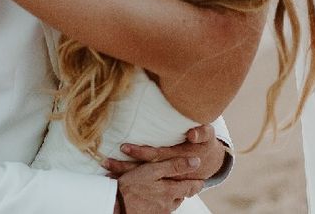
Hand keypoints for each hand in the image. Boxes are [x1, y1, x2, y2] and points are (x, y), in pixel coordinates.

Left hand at [104, 125, 225, 181]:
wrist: (209, 161)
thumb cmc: (206, 144)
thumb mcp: (208, 136)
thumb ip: (202, 132)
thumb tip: (192, 134)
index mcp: (177, 157)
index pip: (156, 155)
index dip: (140, 152)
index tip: (123, 147)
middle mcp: (169, 170)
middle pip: (143, 169)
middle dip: (124, 167)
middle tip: (106, 161)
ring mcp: (164, 177)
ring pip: (141, 176)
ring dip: (123, 174)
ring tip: (106, 168)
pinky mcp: (162, 179)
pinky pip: (143, 181)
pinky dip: (128, 179)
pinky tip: (114, 177)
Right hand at [114, 156, 202, 213]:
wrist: (115, 205)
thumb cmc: (132, 185)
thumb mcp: (153, 170)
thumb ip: (176, 165)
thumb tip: (197, 161)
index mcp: (172, 191)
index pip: (193, 187)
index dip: (197, 182)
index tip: (200, 179)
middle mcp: (169, 205)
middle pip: (181, 196)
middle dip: (180, 189)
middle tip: (177, 181)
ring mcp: (160, 212)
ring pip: (171, 203)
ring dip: (169, 196)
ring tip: (161, 188)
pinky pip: (160, 209)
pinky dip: (158, 202)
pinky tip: (150, 197)